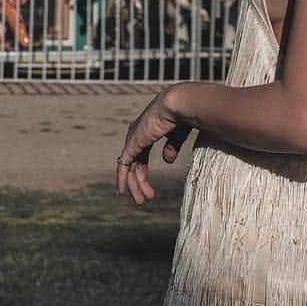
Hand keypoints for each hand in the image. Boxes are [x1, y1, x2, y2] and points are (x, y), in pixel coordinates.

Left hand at [116, 89, 192, 203]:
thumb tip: (167, 161)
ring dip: (135, 185)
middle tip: (145, 199)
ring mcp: (133, 139)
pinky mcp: (132, 143)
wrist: (178, 105)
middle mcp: (137, 135)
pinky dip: (122, 179)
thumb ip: (172, 147)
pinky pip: (124, 165)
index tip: (147, 188)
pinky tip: (123, 192)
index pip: (140, 156)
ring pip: (129, 168)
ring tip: (142, 200)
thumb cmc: (183, 115)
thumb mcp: (178, 135)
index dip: (142, 172)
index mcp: (148, 131)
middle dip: (139, 182)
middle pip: (134, 164)